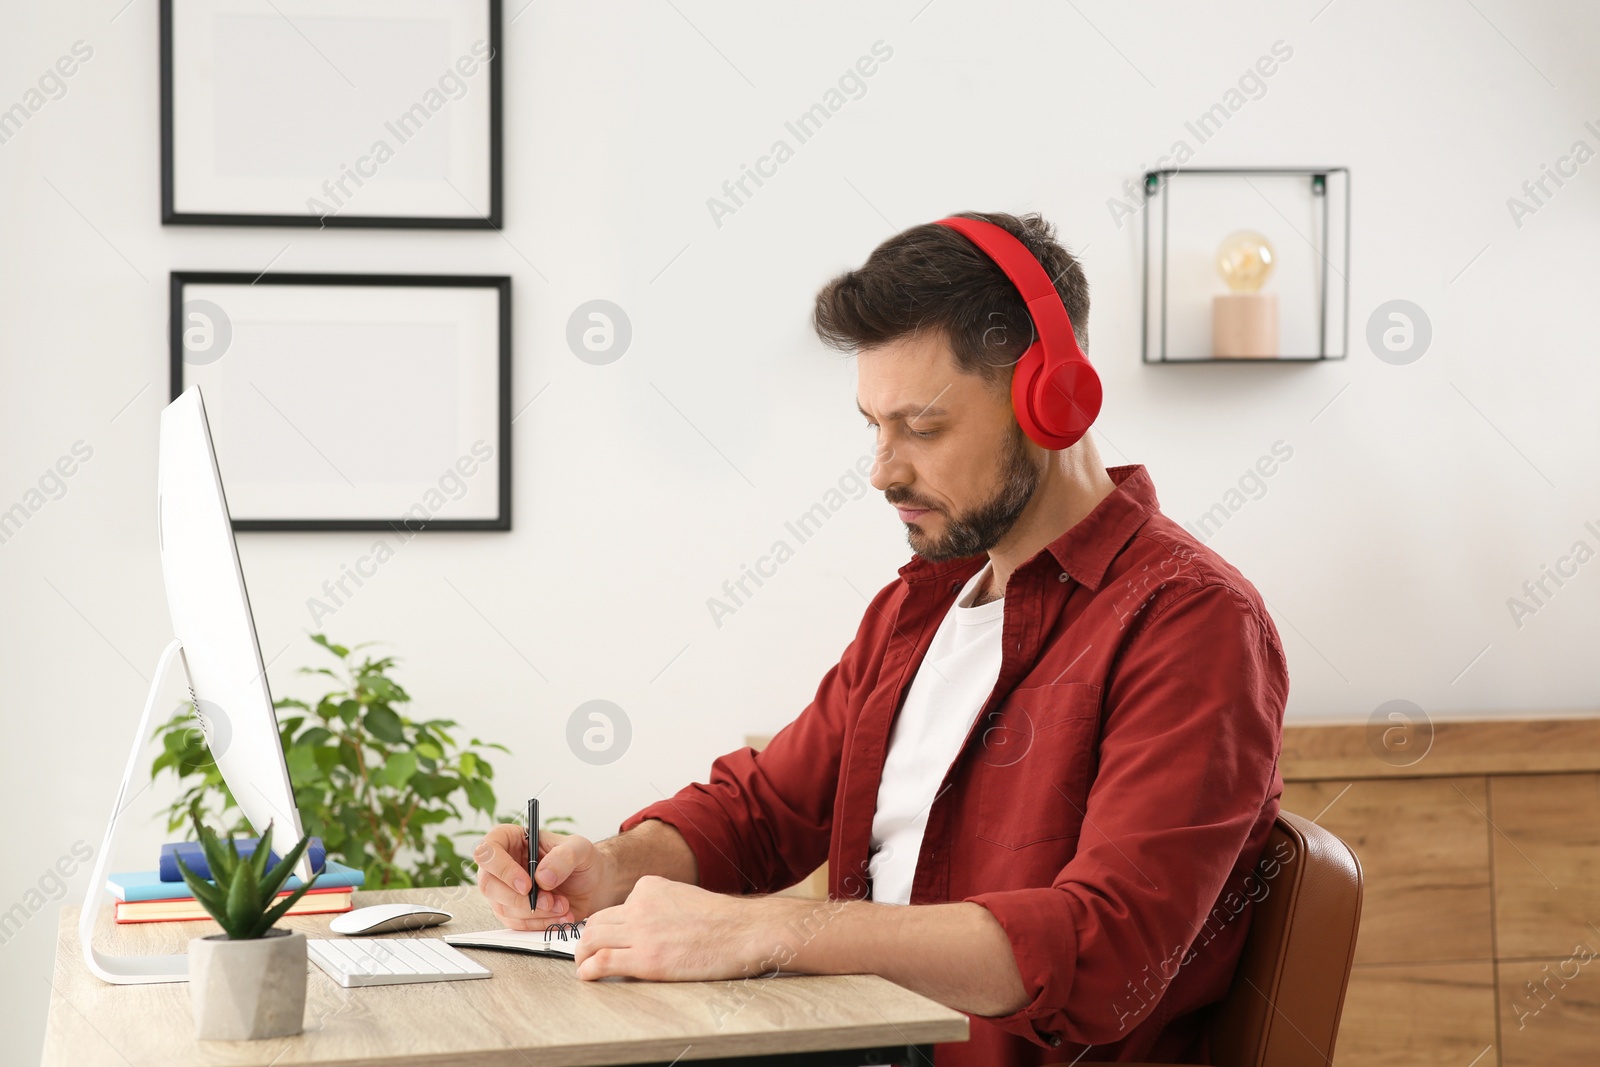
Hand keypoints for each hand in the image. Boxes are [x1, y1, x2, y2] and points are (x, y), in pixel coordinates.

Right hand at [472, 825, 615, 930]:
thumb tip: (541, 877)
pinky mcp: (515, 911)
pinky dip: (539, 924)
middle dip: (520, 899)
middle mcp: (504, 865)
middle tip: (548, 901)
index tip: (527, 885)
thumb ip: (563, 857)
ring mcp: (506, 890)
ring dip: (534, 913)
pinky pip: (517, 924)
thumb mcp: (579, 849)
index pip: (487, 851)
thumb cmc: (583, 860)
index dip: (502, 869)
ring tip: (563, 906)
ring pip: (503, 908)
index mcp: (511, 840)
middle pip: (489, 885)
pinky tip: (560, 917)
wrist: (595, 884)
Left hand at [573, 874, 784, 981]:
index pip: (615, 906)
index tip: (605, 937)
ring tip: (582, 965)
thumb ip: (661, 907)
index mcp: (650, 887)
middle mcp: (640, 905)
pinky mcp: (646, 958)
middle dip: (586, 938)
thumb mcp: (685, 898)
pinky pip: (602, 961)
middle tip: (585, 952)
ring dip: (581, 954)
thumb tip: (648, 928)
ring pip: (591, 939)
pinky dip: (588, 969)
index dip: (608, 925)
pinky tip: (587, 975)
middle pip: (596, 921)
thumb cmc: (724, 920)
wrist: (744, 931)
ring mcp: (641, 931)